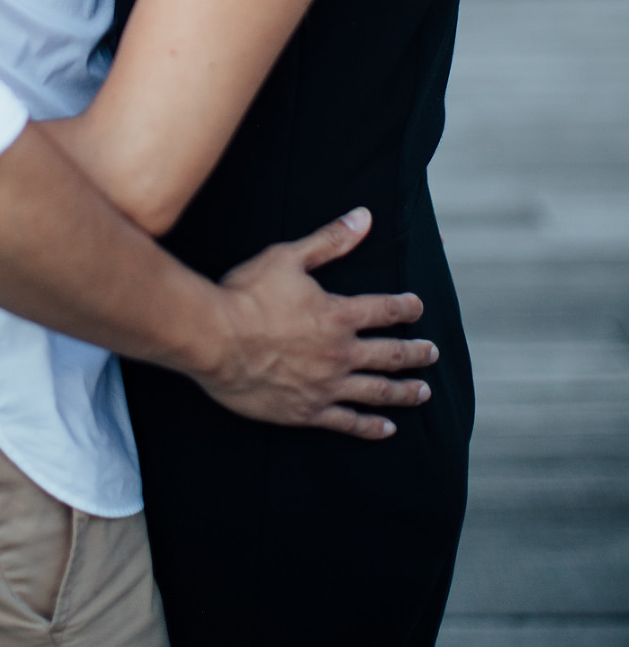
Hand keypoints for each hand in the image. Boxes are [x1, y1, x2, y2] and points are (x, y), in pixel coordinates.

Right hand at [191, 208, 436, 439]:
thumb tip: (364, 218)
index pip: (384, 311)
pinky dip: (370, 427)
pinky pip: (348, 422)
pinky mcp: (307, 411)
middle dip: (415, 352)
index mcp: (338, 315)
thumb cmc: (246, 295)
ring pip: (377, 391)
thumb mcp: (287, 258)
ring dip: (404, 392)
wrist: (214, 339)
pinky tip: (387, 429)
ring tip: (423, 392)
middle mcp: (340, 353)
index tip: (417, 307)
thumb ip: (329, 241)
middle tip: (432, 353)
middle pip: (390, 354)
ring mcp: (326, 386)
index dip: (405, 307)